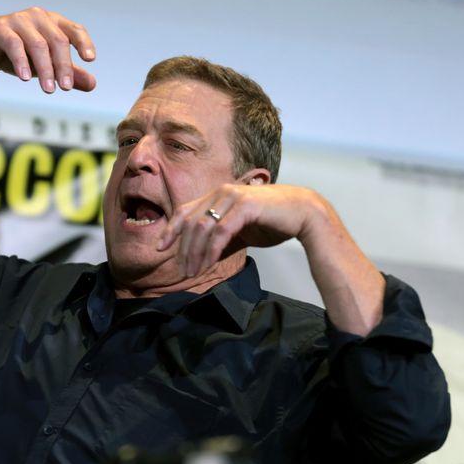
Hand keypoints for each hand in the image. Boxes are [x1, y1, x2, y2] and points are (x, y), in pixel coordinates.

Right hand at [0, 7, 96, 92]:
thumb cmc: (19, 55)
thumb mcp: (47, 66)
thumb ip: (69, 73)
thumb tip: (93, 84)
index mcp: (54, 22)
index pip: (75, 30)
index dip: (84, 43)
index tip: (90, 60)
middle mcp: (38, 17)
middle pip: (58, 41)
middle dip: (64, 65)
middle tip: (65, 87)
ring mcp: (18, 20)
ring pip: (38, 44)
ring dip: (45, 68)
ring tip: (48, 90)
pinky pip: (14, 44)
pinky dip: (21, 61)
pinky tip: (25, 78)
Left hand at [157, 183, 324, 277]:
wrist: (303, 214)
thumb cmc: (273, 222)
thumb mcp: (240, 230)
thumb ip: (220, 238)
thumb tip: (201, 256)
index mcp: (218, 195)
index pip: (185, 211)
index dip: (170, 229)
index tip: (160, 248)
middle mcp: (222, 191)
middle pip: (190, 221)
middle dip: (183, 248)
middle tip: (182, 271)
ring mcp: (233, 197)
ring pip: (202, 227)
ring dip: (194, 253)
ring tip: (193, 272)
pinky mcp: (245, 206)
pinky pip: (220, 231)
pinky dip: (210, 250)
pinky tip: (208, 264)